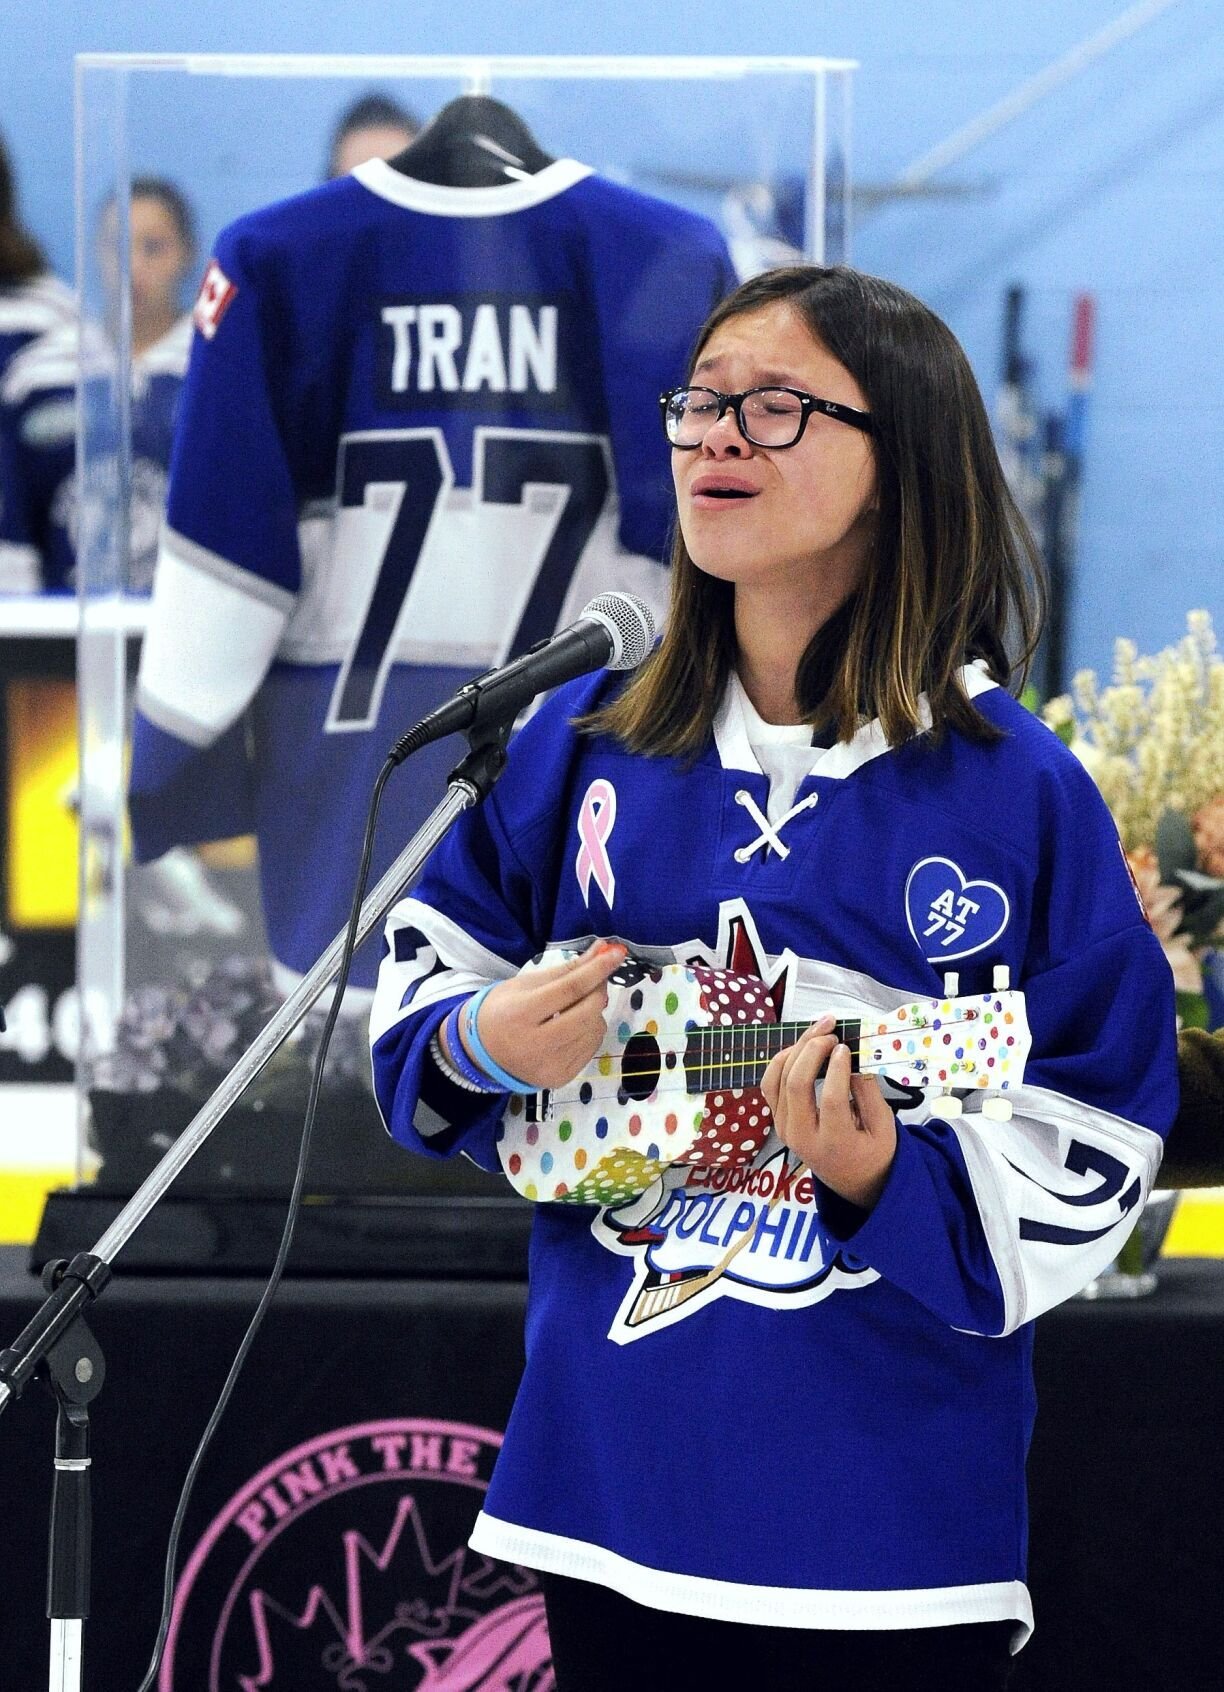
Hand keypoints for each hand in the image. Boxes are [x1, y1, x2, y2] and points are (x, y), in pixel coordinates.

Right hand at [461, 941, 626, 1089]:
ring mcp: (550, 1066)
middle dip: (598, 990)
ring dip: (594, 1012)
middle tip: (596, 979)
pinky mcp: (560, 1078)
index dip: (597, 969)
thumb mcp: (527, 984)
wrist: (483, 1053)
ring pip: (593, 1030)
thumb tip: (602, 951)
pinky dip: (589, 1031)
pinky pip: (591, 1047)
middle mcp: (536, 1045)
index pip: (569, 989)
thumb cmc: (504, 1010)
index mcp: (521, 1014)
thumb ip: (567, 969)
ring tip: (574, 1008)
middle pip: (586, 1013)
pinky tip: (572, 1027)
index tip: (617, 952)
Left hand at [761, 1014, 897, 1210]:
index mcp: (834, 1144)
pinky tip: (802, 1046)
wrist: (853, 1181)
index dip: (837, 1068)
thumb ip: (869, 1094)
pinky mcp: (777, 1120)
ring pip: (777, 1080)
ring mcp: (784, 1129)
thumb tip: (854, 1059)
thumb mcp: (884, 1128)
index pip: (830, 1100)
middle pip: (795, 1085)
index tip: (845, 1047)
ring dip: (796, 1049)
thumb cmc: (874, 1153)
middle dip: (811, 1049)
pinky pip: (770, 1084)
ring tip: (818, 1030)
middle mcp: (802, 1138)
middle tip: (831, 1031)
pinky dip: (782, 1061)